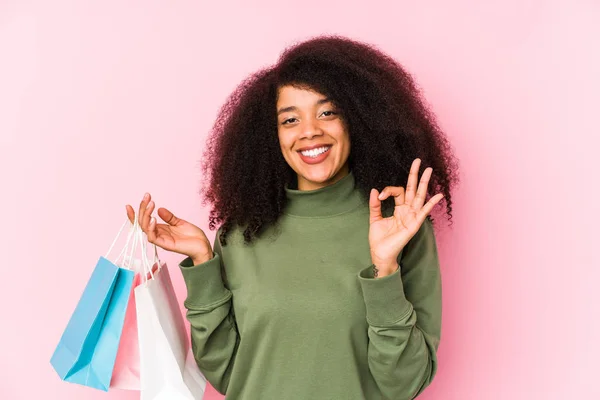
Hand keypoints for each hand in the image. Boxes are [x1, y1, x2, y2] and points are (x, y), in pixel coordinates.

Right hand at [126, 193, 212, 262]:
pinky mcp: (165, 244)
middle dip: (142, 208)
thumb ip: (169, 217)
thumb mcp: (179, 222)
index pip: (143, 221)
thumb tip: (159, 208)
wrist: (203, 246)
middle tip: (147, 197)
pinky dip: (151, 228)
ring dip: (145, 216)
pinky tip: (153, 218)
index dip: (136, 213)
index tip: (130, 204)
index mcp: (160, 229)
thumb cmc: (192, 236)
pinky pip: (153, 237)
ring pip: (145, 228)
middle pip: (142, 222)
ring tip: (151, 204)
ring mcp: (161, 239)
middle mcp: (158, 234)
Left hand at [368, 158, 443, 274]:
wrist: (380, 253)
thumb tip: (375, 190)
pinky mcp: (414, 224)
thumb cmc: (379, 239)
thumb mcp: (374, 218)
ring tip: (429, 170)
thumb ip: (375, 205)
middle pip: (413, 189)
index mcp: (399, 209)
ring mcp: (412, 217)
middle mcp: (407, 211)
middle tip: (418, 161)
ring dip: (424, 183)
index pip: (398, 192)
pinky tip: (439, 195)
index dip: (388, 191)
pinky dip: (431, 204)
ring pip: (419, 196)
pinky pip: (424, 212)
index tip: (380, 196)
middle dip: (415, 175)